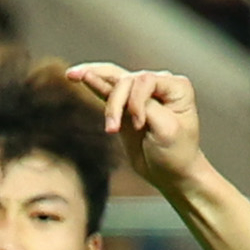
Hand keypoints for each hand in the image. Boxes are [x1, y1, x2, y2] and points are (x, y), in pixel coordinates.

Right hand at [70, 61, 202, 189]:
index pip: (145, 80)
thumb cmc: (176, 153)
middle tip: (112, 130)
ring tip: (73, 75)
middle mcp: (159, 83)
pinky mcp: (125, 105)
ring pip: (114, 80)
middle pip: (126, 80)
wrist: (171, 174)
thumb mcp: (166, 130)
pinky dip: (92, 83)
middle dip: (115, 102)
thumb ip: (147, 107)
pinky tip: (75, 76)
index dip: (136, 101)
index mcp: (176, 87)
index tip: (140, 125)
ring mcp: (140, 92)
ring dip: (94, 79)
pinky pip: (107, 89)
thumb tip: (122, 87)